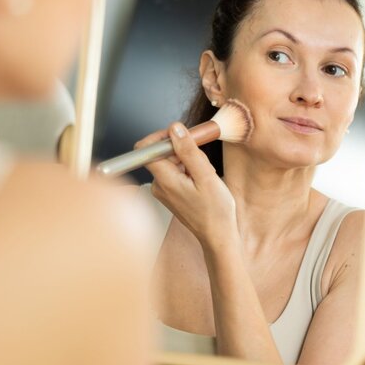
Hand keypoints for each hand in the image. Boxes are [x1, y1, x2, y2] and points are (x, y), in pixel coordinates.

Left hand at [135, 122, 237, 248]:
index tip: (181, 135)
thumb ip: (189, 151)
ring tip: (206, 175)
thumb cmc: (215, 211)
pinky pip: (176, 172)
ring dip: (189, 161)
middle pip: (161, 153)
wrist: (218, 235)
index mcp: (164, 180)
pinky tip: (202, 181)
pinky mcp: (170, 193)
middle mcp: (159, 184)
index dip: (162, 136)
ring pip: (171, 162)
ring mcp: (163, 190)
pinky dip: (189, 171)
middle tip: (203, 158)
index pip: (146, 148)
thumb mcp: (206, 176)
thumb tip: (175, 129)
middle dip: (183, 149)